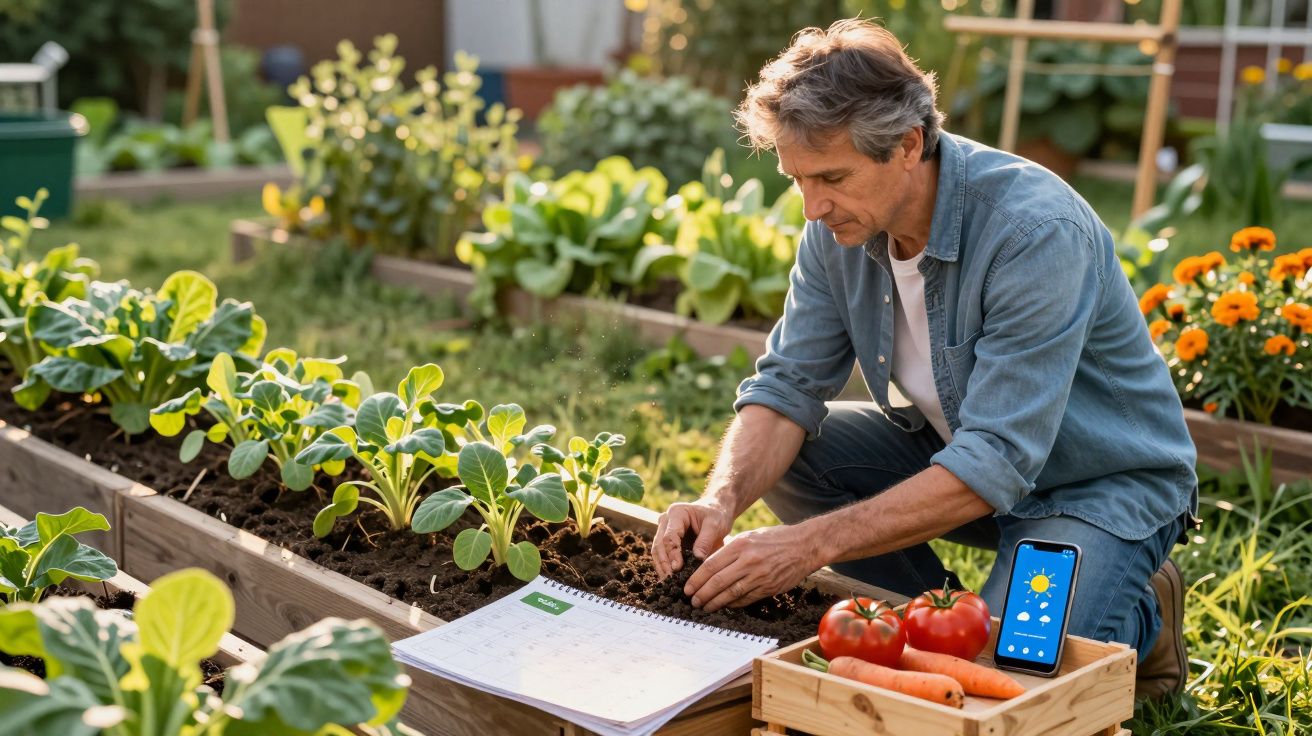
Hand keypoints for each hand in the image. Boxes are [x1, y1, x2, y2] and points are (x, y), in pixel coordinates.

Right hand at [652, 499, 733, 579]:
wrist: (716, 511)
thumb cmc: (716, 516)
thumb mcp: (715, 525)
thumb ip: (705, 541)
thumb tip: (696, 559)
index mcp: (676, 513)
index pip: (670, 536)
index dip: (672, 553)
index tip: (677, 568)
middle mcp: (665, 521)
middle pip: (659, 545)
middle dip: (664, 564)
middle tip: (670, 581)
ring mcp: (663, 531)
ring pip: (657, 552)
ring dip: (662, 568)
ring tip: (669, 584)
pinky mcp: (667, 542)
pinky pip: (663, 556)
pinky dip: (665, 568)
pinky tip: (671, 581)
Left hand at [685, 524, 820, 611]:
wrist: (805, 545)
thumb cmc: (775, 538)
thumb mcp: (749, 536)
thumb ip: (730, 550)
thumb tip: (709, 565)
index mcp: (740, 545)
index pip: (710, 565)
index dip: (696, 579)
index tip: (687, 588)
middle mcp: (748, 561)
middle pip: (717, 582)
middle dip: (701, 594)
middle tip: (692, 601)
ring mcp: (759, 576)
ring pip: (730, 594)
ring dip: (714, 603)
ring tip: (704, 607)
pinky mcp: (768, 588)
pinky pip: (746, 599)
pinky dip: (732, 604)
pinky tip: (724, 606)